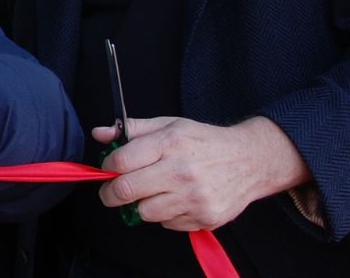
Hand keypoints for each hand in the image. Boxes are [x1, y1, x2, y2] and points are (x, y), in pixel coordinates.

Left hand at [95, 115, 311, 230]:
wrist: (250, 161)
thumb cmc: (205, 142)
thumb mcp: (169, 125)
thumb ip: (132, 129)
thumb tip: (100, 133)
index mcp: (169, 144)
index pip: (120, 162)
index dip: (107, 167)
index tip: (108, 170)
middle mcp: (181, 172)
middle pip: (126, 191)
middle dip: (111, 193)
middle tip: (112, 191)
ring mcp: (194, 198)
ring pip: (144, 212)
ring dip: (141, 204)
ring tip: (152, 191)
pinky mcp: (205, 218)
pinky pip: (168, 224)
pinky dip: (165, 215)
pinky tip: (176, 199)